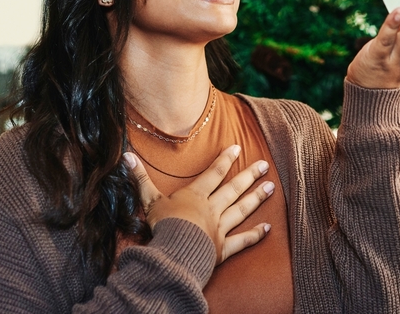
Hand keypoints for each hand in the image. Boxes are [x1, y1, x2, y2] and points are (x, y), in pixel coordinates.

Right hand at [124, 146, 273, 264]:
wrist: (173, 252)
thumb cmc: (162, 226)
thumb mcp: (149, 200)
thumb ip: (140, 179)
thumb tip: (127, 156)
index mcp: (195, 196)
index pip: (213, 173)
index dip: (225, 159)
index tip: (237, 147)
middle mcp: (212, 209)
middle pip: (233, 188)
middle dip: (249, 175)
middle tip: (264, 164)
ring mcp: (220, 228)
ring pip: (242, 210)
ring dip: (257, 198)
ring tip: (271, 187)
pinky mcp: (223, 248)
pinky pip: (243, 240)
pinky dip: (255, 234)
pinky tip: (268, 228)